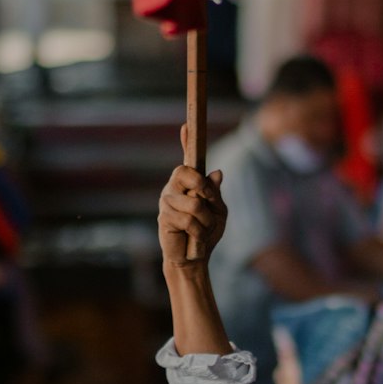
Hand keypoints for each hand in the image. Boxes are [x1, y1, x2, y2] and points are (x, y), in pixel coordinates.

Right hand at [158, 124, 226, 265]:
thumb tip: (217, 172)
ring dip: (206, 221)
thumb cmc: (206, 234)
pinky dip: (199, 232)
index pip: (187, 160)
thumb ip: (215, 193)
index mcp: (189, 184)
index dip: (186, 142)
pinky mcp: (164, 218)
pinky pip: (189, 220)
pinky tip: (194, 239)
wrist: (194, 259)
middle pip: (185, 172)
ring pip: (194, 203)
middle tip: (208, 202)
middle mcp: (174, 188)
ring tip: (202, 230)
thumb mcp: (218, 212)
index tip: (187, 124)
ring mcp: (167, 202)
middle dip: (203, 188)